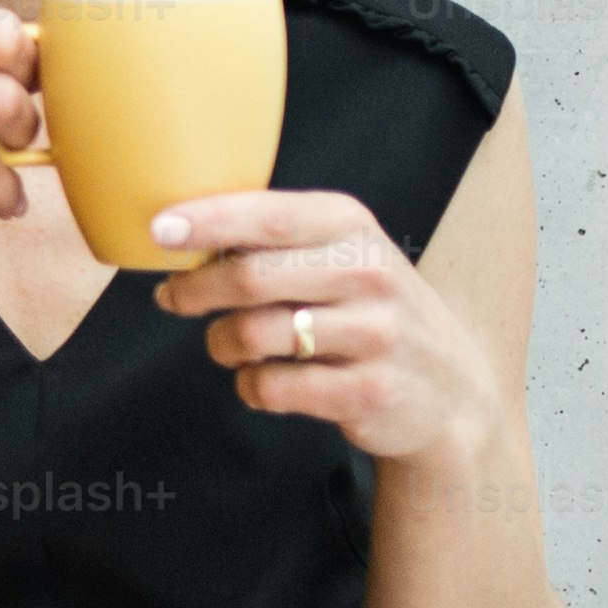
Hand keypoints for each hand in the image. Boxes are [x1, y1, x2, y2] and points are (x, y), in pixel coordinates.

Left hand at [144, 189, 502, 465]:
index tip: (158, 230)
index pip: (269, 214)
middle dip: (194, 290)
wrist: (450, 389)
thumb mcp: (338, 254)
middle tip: (172, 298)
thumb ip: (271, 239)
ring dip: (222, 343)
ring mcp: (374, 335)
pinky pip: (273, 388)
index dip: (206, 221)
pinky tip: (264, 381)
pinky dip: (251, 387)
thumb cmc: (368, 310)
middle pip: (250, 277)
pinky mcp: (368, 392)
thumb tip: (177, 232)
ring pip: (255, 335)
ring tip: (228, 344)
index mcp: (351, 226)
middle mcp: (368, 274)